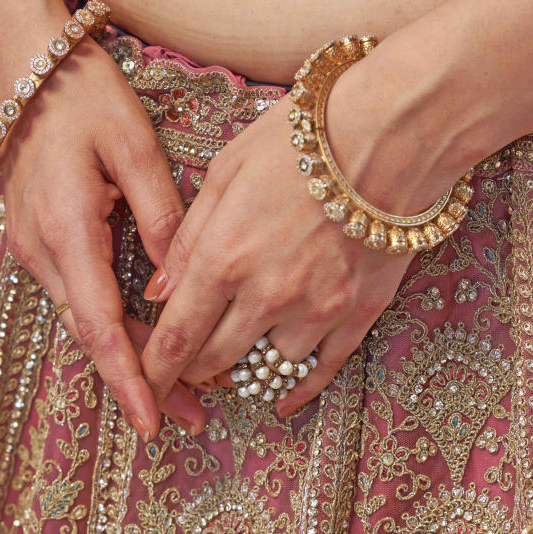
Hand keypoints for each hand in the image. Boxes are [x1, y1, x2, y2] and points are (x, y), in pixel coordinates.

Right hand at [0, 32, 206, 438]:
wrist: (27, 61)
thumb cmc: (84, 93)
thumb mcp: (134, 145)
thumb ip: (161, 216)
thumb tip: (181, 282)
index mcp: (65, 228)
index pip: (99, 325)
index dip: (128, 378)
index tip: (152, 419)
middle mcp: (41, 249)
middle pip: (92, 337)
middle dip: (139, 383)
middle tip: (190, 420)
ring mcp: (34, 249)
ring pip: (85, 323)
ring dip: (129, 360)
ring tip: (182, 396)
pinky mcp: (40, 244)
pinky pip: (80, 300)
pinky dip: (114, 330)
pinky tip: (148, 348)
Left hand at [137, 70, 421, 419]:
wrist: (390, 134)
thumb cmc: (302, 138)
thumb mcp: (226, 171)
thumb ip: (188, 237)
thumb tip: (161, 292)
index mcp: (225, 256)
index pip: (177, 335)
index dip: (154, 370)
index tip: (142, 386)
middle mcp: (268, 295)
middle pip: (217, 360)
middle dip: (195, 369)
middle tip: (187, 368)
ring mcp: (317, 311)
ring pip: (267, 368)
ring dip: (247, 369)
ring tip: (237, 360)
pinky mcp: (357, 315)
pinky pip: (321, 371)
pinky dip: (296, 391)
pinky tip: (280, 399)